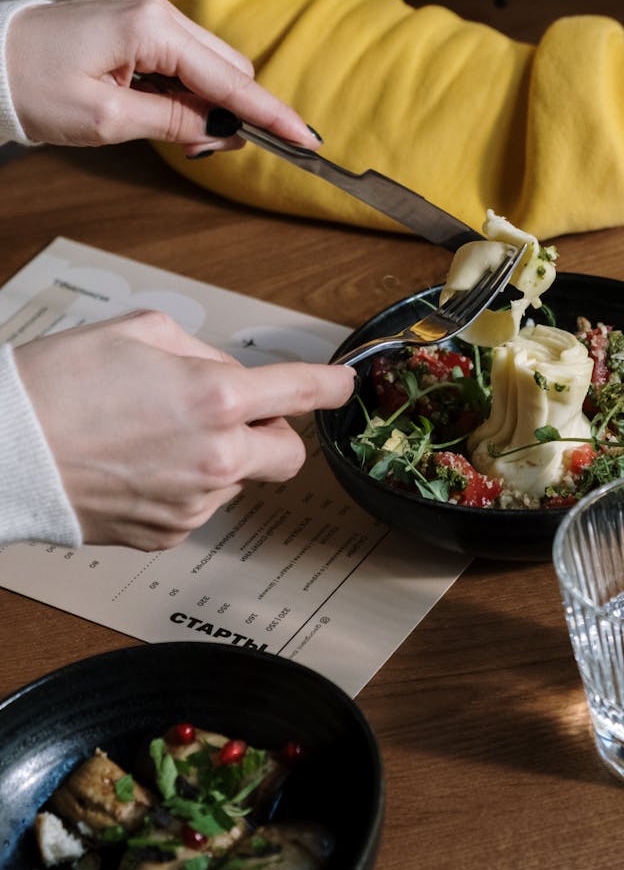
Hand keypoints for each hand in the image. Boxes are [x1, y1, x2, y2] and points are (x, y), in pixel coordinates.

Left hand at [6, 0, 319, 154]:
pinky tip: (169, 115)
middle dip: (236, 111)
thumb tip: (225, 133)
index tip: (304, 138)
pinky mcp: (136, 28)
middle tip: (217, 151)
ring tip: (184, 136)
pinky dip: (189, 93)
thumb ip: (176, 124)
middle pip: (228, 66)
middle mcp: (156, 13)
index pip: (229, 79)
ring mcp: (146, 17)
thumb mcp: (109, 120)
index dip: (269, 114)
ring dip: (210, 104)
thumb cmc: (34, 87)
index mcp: (151, 29)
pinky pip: (183, 61)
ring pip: (209, 64)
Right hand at [14, 311, 354, 550]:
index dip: (331, 387)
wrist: (4, 451)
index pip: (301, 392)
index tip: (343, 386)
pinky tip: (139, 466)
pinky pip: (199, 506)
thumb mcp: (140, 333)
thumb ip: (203, 353)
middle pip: (288, 456)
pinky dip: (184, 485)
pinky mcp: (168, 535)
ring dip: (218, 457)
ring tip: (153, 436)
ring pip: (236, 478)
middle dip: (272, 433)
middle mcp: (216, 460)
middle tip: (232, 413)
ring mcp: (194, 505)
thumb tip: (229, 374)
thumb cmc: (59, 385)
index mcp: (216, 399)